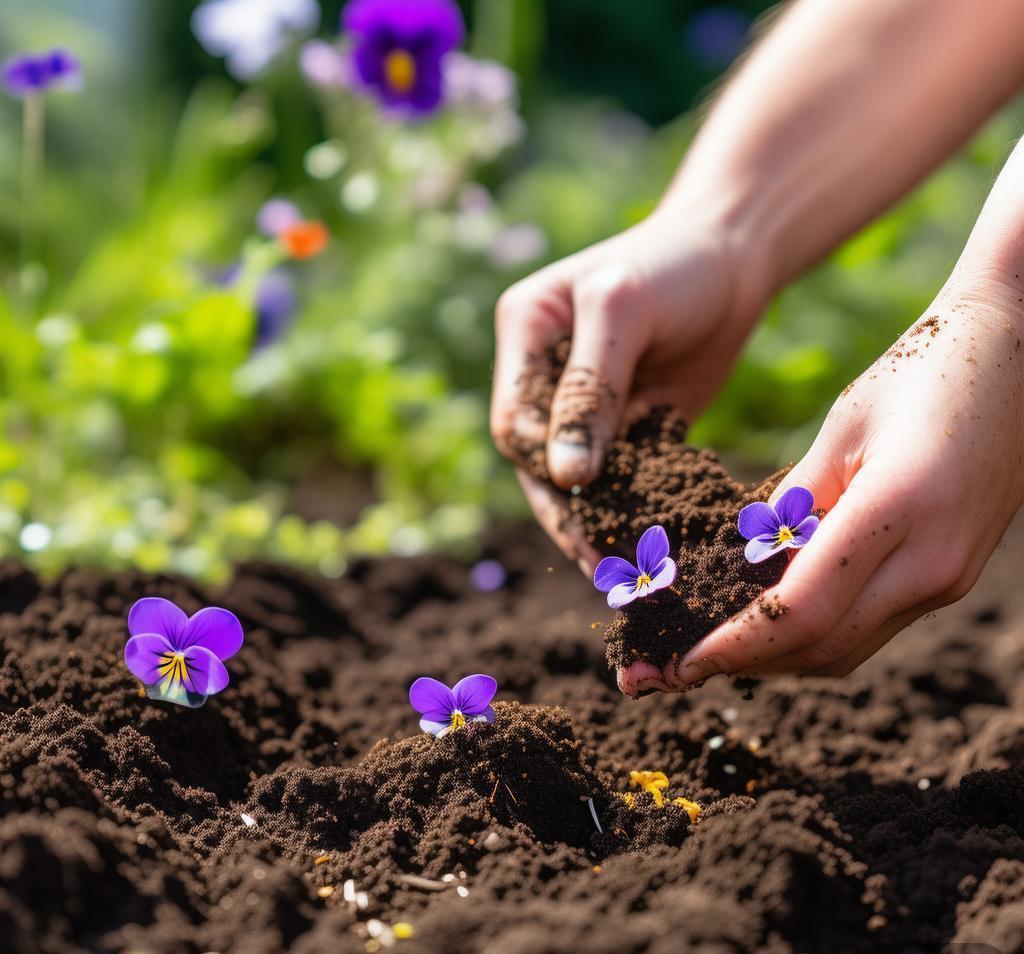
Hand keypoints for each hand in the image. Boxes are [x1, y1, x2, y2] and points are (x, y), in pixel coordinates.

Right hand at [491, 206, 768, 571]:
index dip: (544, 464)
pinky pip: (627, 475)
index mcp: (525, 338)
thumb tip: (566, 477)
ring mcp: (589, 404)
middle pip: (542, 460)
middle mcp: (546, 376)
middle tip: (600, 566)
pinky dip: (638, 509)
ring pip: (583, 478)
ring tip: (625, 574)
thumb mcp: (622, 312)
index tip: (582, 500)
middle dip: (571, 512)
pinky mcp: (633, 424)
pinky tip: (653, 546)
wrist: (737, 253)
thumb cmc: (673, 264)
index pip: (517, 421)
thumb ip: (590, 390)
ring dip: (603, 522)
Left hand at [621, 288, 1023, 694]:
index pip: (801, 612)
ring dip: (777, 659)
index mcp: (896, 512)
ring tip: (713, 651)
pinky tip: (769, 624)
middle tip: (677, 665)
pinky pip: (871, 628)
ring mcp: (948, 578)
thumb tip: (743, 560)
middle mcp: (932, 564)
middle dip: (745, 664)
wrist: (1019, 357)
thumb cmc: (921, 373)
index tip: (680, 660)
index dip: (735, 646)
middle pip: (822, 649)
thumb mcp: (841, 427)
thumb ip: (793, 500)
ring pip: (847, 650)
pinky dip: (814, 636)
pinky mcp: (950, 577)